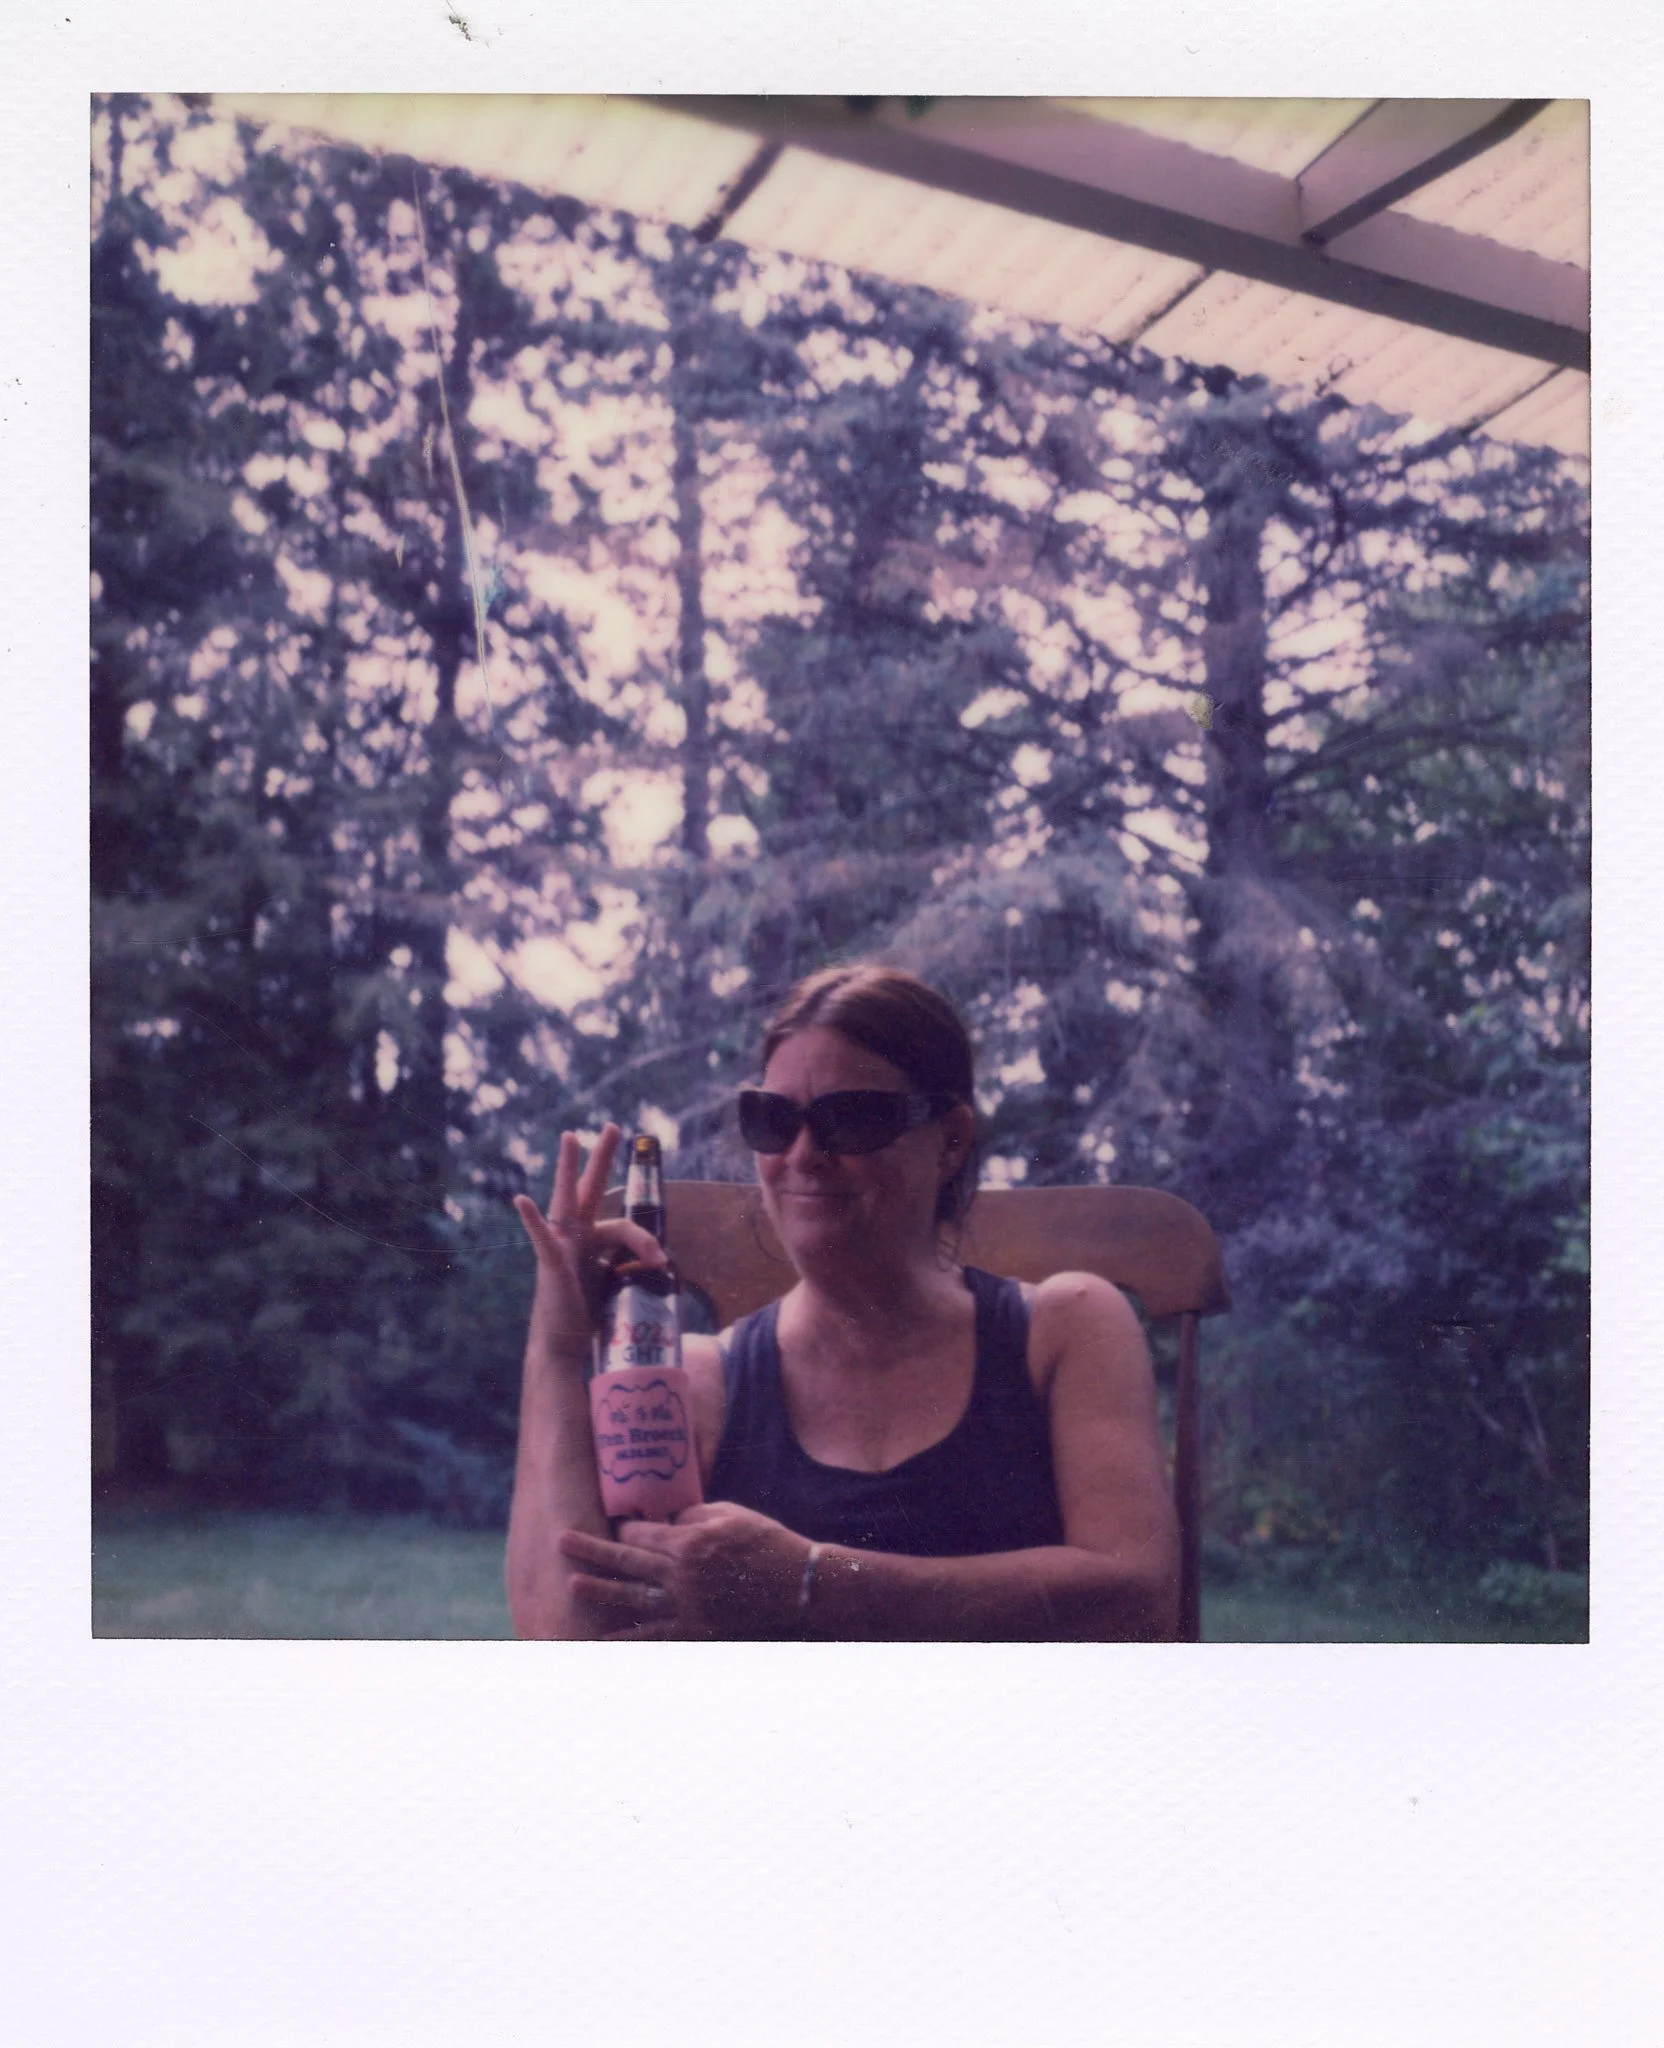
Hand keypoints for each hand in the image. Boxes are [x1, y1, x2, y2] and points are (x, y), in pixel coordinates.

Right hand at [512, 1124, 665, 1368]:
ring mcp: (560, 1246)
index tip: (662, 1262)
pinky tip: (522, 1201)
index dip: (645, 1241)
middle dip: (602, 1158)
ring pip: (566, 1200)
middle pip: (590, 1190)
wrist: (563, 1345)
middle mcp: (575, 1237)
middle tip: (613, 1127)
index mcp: (591, 1242)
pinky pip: (541, 1237)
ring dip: (569, 1168)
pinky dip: (532, 1219)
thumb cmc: (585, 1315)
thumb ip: (632, 1268)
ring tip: (571, 1138)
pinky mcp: (550, 1262)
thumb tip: (663, 1265)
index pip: (623, 1226)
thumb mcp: (616, 1286)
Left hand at [558, 1503, 812, 1639]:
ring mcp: (687, 1605)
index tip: (613, 1524)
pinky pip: (656, 1634)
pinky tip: (605, 1637)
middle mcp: (681, 1575)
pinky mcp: (696, 1629)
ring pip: (632, 1597)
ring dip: (600, 1590)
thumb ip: (694, 1515)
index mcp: (689, 1542)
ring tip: (573, 1584)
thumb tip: (668, 1519)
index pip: (643, 1534)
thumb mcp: (732, 1515)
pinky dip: (630, 1636)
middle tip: (562, 1541)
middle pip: (627, 1561)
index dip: (624, 1528)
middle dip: (591, 1550)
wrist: (799, 1585)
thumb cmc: (767, 1543)